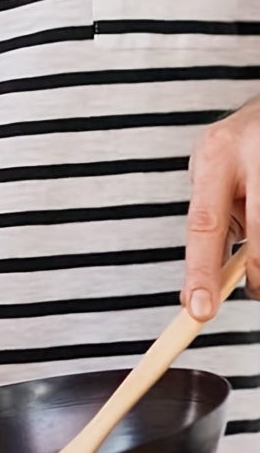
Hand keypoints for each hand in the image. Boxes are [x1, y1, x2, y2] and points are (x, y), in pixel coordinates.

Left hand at [184, 105, 258, 319]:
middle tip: (254, 291)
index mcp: (217, 154)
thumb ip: (214, 213)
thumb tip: (212, 273)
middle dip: (257, 273)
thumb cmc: (240, 144)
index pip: (204, 225)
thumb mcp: (213, 169)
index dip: (201, 272)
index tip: (198, 309)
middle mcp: (256, 151)